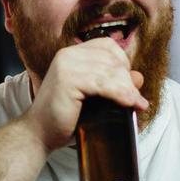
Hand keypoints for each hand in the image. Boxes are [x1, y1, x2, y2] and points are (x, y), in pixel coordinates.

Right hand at [21, 38, 147, 151]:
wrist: (40, 134)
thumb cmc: (65, 118)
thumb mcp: (94, 97)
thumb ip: (114, 84)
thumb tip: (139, 77)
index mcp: (72, 54)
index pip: (107, 46)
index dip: (122, 62)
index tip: (128, 84)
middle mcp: (68, 55)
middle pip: (111, 58)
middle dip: (127, 79)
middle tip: (136, 100)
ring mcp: (66, 65)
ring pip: (110, 71)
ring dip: (127, 88)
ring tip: (136, 104)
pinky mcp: (67, 80)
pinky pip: (102, 83)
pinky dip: (119, 93)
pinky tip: (128, 103)